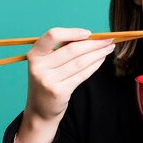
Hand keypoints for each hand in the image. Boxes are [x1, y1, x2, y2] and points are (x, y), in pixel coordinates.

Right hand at [16, 27, 114, 142]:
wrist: (40, 109)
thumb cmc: (48, 80)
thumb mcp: (46, 63)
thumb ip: (61, 48)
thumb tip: (89, 36)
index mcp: (34, 54)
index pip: (52, 35)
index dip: (72, 32)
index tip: (89, 33)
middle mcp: (38, 66)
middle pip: (72, 50)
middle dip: (93, 44)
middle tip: (108, 40)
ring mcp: (48, 80)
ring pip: (80, 62)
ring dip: (98, 54)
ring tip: (108, 48)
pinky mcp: (59, 91)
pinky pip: (81, 75)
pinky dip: (94, 66)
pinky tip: (101, 60)